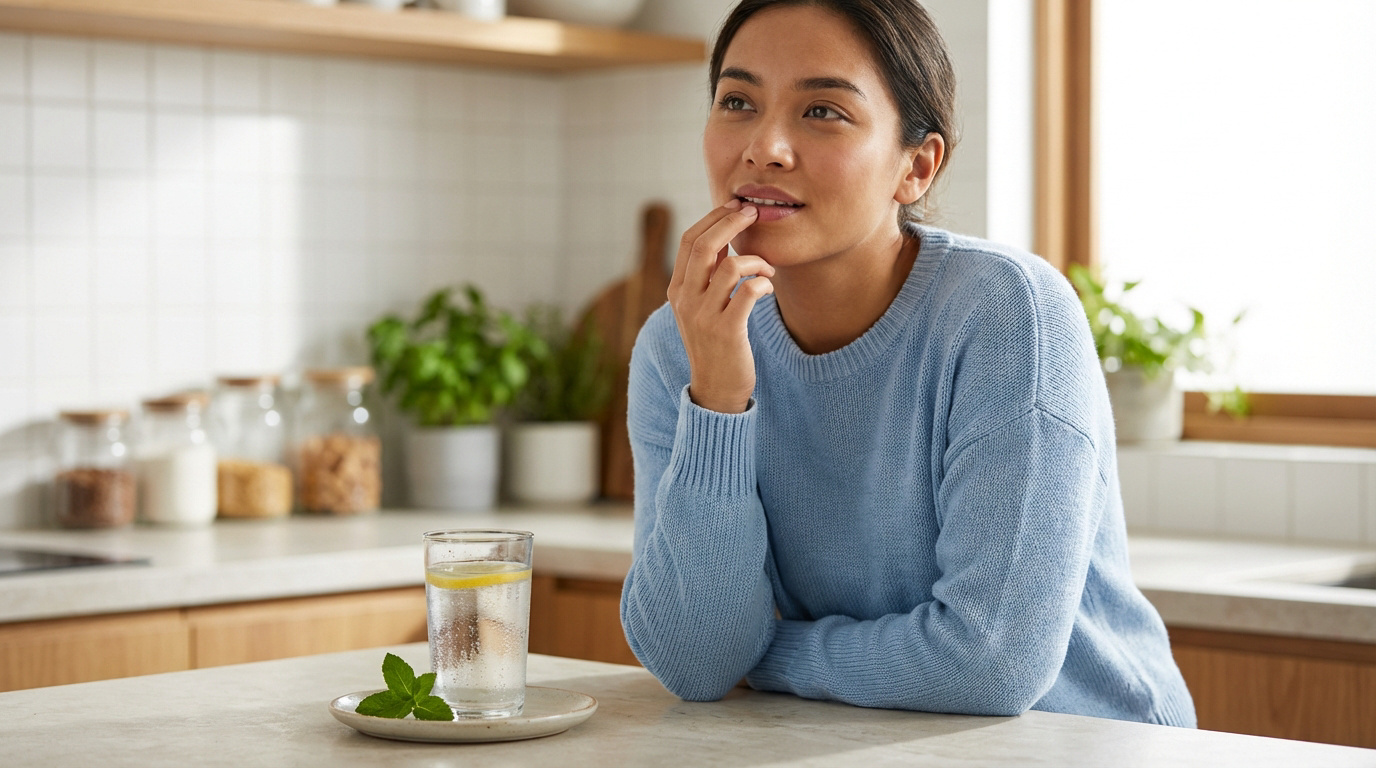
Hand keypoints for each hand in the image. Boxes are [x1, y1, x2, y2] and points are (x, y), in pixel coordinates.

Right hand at [666, 200, 774, 413]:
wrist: (715, 389)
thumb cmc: (715, 343)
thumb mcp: (701, 306)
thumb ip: (707, 275)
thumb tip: (722, 236)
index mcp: (677, 290)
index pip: (689, 240)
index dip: (713, 218)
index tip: (736, 206)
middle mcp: (685, 301)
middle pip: (704, 246)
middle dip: (731, 222)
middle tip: (753, 213)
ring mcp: (704, 316)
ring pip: (731, 266)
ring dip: (757, 260)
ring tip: (767, 270)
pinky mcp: (727, 331)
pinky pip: (749, 291)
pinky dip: (763, 283)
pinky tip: (768, 289)